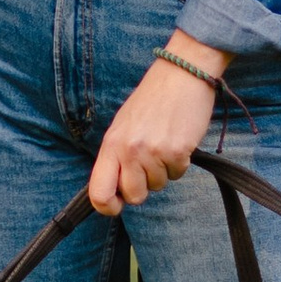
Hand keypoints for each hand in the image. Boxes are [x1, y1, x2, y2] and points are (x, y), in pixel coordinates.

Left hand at [88, 48, 222, 216]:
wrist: (182, 74)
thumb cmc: (152, 100)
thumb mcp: (124, 126)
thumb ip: (117, 156)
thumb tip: (115, 189)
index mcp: (111, 144)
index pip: (98, 192)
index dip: (107, 206)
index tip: (117, 205)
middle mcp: (129, 151)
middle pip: (133, 196)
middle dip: (143, 187)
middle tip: (149, 165)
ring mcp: (153, 152)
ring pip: (158, 186)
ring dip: (163, 171)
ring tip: (164, 143)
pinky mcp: (177, 151)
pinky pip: (177, 174)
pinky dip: (180, 162)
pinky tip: (177, 140)